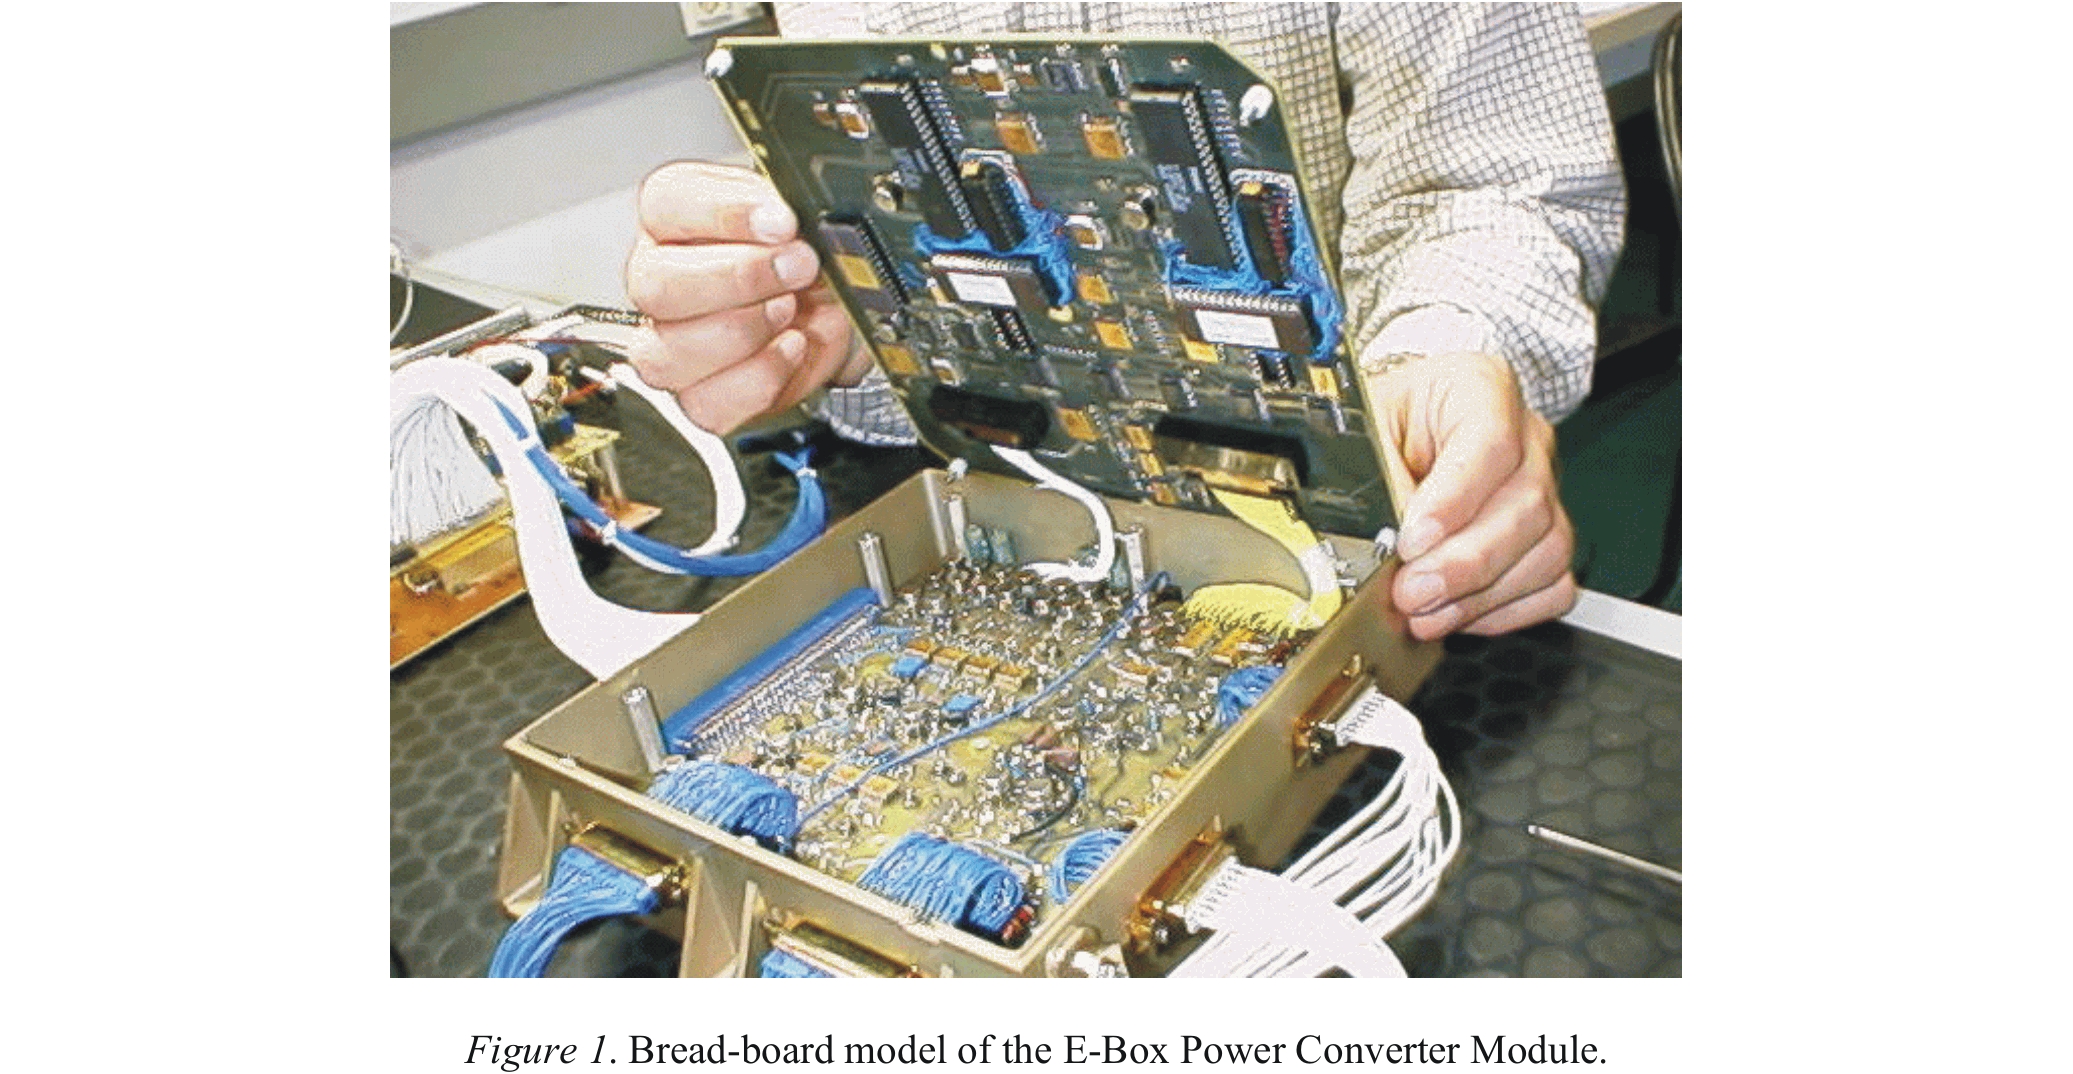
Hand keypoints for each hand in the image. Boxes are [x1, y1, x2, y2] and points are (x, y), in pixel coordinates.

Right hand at [623, 161, 871, 432]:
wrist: (841, 312)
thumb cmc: (806, 259)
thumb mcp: (805, 216)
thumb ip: (785, 205)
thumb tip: (779, 216)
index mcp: (673, 218)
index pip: (664, 203)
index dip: (724, 213)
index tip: (782, 222)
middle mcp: (659, 279)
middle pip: (655, 286)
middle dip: (740, 278)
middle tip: (798, 268)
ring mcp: (669, 344)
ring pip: (666, 355)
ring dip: (744, 331)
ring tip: (791, 310)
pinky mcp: (699, 397)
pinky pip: (708, 404)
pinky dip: (760, 378)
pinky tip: (792, 347)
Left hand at [1367, 351, 1577, 639]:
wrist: (1399, 432)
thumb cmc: (1384, 424)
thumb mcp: (1364, 431)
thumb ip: (1379, 480)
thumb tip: (1386, 544)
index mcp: (1481, 387)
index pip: (1490, 443)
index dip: (1453, 501)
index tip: (1411, 541)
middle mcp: (1526, 435)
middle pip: (1525, 505)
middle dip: (1462, 564)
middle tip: (1410, 592)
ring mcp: (1547, 487)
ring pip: (1545, 550)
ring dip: (1481, 595)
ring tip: (1425, 612)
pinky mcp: (1548, 536)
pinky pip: (1551, 585)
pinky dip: (1505, 611)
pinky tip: (1457, 613)